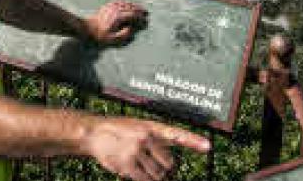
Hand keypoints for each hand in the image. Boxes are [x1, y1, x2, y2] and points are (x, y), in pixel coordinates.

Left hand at [84, 0, 146, 44]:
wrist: (87, 28)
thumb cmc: (100, 36)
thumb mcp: (112, 39)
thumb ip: (124, 34)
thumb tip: (131, 28)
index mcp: (118, 17)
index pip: (133, 15)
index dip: (140, 17)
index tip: (145, 20)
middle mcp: (116, 9)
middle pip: (130, 7)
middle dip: (139, 10)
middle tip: (146, 12)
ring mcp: (111, 6)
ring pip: (125, 3)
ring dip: (133, 5)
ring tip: (139, 8)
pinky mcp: (107, 6)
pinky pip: (119, 2)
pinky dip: (125, 3)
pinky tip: (127, 4)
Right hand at [84, 117, 209, 180]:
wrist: (93, 133)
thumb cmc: (119, 131)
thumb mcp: (139, 127)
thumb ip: (156, 140)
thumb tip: (171, 162)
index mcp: (152, 126)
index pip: (177, 134)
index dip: (193, 141)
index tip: (208, 146)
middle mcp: (146, 137)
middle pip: (169, 163)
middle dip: (164, 168)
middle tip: (150, 163)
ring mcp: (136, 151)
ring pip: (157, 174)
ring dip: (151, 175)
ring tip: (138, 163)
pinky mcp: (127, 164)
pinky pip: (144, 180)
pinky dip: (143, 179)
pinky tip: (133, 171)